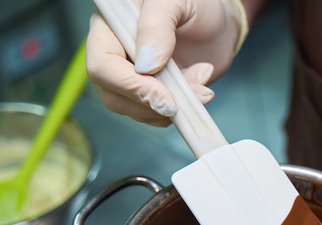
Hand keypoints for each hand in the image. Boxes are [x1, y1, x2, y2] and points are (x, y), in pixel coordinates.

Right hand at [86, 0, 247, 126]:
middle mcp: (116, 54)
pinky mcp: (152, 93)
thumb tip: (145, 66)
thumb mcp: (175, 2)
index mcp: (111, 27)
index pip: (101, 64)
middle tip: (187, 98)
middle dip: (151, 104)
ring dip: (170, 108)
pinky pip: (155, 115)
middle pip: (112, 95)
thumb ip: (156, 26)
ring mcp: (133, 77)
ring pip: (134, 110)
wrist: (220, 23)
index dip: (130, 86)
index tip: (164, 97)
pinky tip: (197, 87)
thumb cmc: (197, 4)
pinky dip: (180, 110)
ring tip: (199, 82)